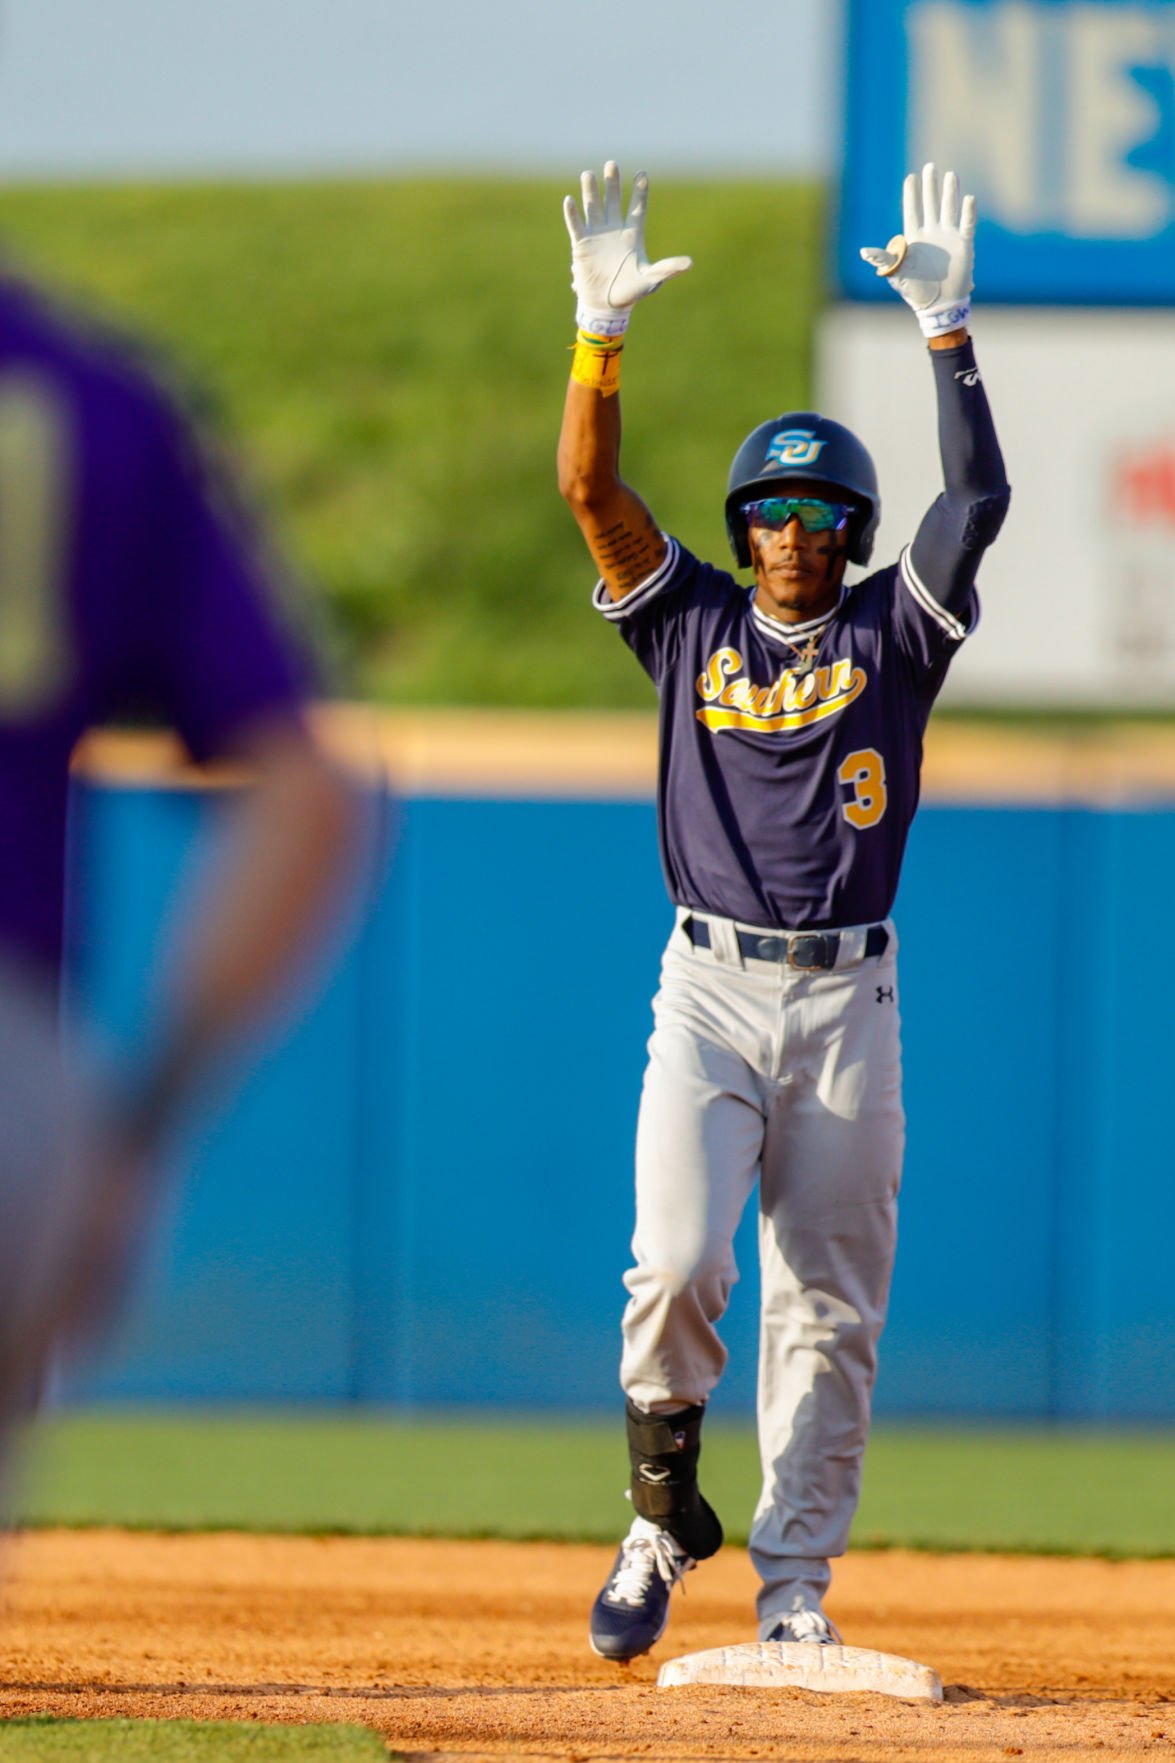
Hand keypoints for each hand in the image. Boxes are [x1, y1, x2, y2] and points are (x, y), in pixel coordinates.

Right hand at [563, 161, 691, 336]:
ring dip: (591, 192)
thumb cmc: (631, 292)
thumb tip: (690, 264)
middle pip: (613, 200)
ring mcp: (597, 235)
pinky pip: (576, 226)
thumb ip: (667, 269)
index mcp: (632, 234)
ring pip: (593, 207)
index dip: (640, 191)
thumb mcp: (651, 279)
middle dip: (612, 183)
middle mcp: (614, 230)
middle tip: (612, 164)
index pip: (637, 207)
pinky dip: (572, 214)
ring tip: (588, 174)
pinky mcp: (582, 245)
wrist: (607, 305)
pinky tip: (569, 200)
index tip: (642, 174)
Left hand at [860, 163, 974, 337]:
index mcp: (915, 239)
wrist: (938, 305)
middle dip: (930, 186)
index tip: (910, 177)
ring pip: (949, 209)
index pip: (912, 211)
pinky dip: (968, 212)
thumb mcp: (896, 274)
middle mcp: (932, 234)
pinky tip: (969, 198)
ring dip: (949, 193)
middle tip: (930, 167)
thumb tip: (864, 252)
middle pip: (930, 204)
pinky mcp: (964, 245)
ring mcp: (948, 237)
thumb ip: (883, 260)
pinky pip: (967, 224)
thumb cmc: (915, 291)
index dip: (911, 195)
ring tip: (950, 175)